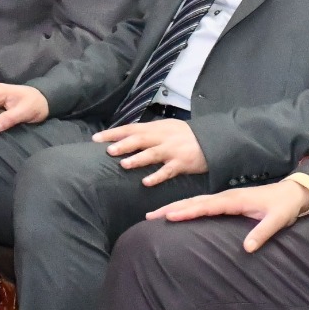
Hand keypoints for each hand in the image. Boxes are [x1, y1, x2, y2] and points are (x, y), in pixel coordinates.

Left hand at [90, 118, 206, 185]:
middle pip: (140, 139)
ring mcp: (172, 150)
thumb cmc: (185, 135)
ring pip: (153, 153)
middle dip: (123, 144)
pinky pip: (168, 170)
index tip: (96, 139)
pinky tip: (146, 182)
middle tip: (108, 150)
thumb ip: (148, 133)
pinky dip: (157, 176)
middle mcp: (163, 136)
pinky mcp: (182, 163)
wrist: (212, 139)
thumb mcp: (166, 128)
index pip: (131, 128)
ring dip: (138, 158)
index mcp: (156, 127)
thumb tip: (125, 137)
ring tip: (124, 164)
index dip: (113, 133)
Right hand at [148, 177, 308, 251]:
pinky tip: (178, 212)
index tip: (169, 216)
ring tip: (157, 214)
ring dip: (176, 206)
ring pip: (196, 201)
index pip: (207, 206)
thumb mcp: (277, 220)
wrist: (293, 193)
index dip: (188, 211)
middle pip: (195, 202)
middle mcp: (227, 196)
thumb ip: (262, 233)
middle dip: (173, 207)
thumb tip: (247, 248)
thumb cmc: (284, 207)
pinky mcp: (228, 201)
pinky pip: (203, 204)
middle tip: (150, 216)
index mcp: (236, 200)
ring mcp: (226, 197)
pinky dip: (187, 207)